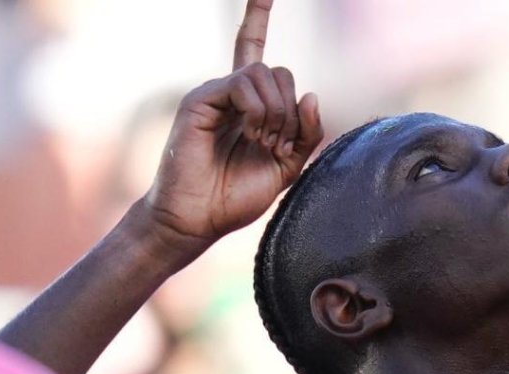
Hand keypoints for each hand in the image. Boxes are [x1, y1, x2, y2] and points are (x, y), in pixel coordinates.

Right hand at [144, 0, 323, 253]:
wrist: (198, 219)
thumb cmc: (236, 196)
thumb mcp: (286, 167)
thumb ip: (305, 134)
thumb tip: (311, 95)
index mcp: (250, 106)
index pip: (254, 50)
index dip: (255, 17)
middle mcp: (232, 94)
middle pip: (279, 71)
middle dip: (291, 110)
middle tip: (277, 144)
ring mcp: (215, 94)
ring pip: (264, 73)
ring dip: (278, 113)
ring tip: (264, 143)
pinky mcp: (201, 100)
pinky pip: (243, 83)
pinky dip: (259, 110)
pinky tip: (254, 135)